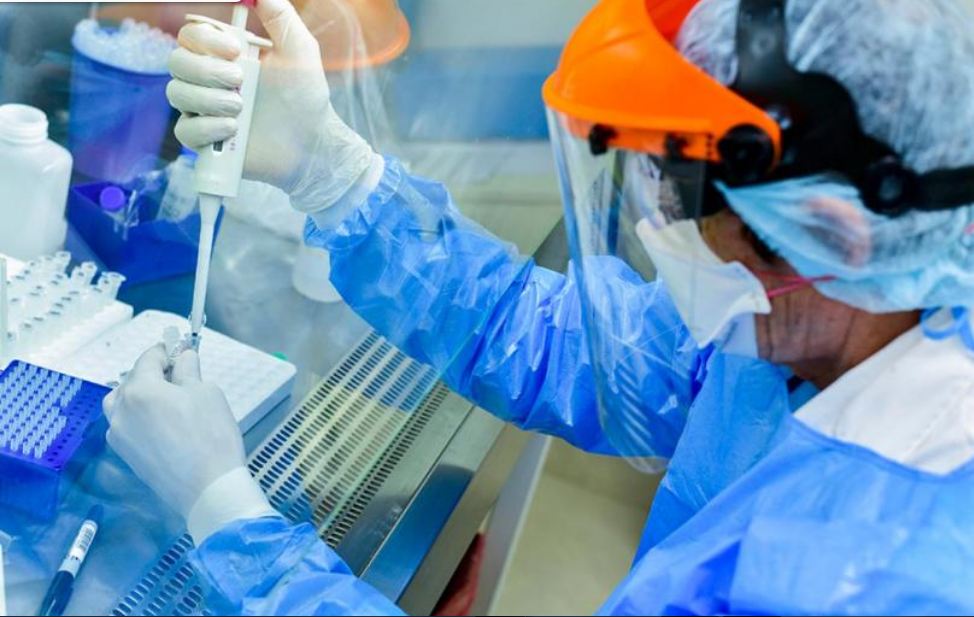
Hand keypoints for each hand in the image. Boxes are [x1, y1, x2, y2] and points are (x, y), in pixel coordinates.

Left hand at [104, 345, 275, 542]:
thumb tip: (183, 356)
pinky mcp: (126, 455)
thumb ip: (189, 370)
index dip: (166, 349)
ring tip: (168, 398)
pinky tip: (163, 423)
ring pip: (122, 403)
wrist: (208, 489)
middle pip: (132, 380)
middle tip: (180, 372)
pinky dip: (140, 416)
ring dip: (141, 394)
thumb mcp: (206, 393)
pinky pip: (127, 425)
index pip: (148, 358)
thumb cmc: (210, 437)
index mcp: (139, 391)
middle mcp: (121, 411)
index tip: (181, 347)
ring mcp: (120, 436)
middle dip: (153, 372)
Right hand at [166, 0, 378, 210]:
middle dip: (206, 71)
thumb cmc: (306, 95)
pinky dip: (206, 128)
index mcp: (224, 54)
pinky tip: (232, 130)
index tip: (236, 51)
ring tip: (241, 109)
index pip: (191, 35)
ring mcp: (204, 109)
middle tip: (240, 81)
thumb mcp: (299, 49)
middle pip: (176, 62)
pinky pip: (184, 131)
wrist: (312, 142)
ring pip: (176, 93)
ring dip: (208, 99)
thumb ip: (279, 16)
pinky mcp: (205, 139)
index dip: (205, 40)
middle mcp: (208, 78)